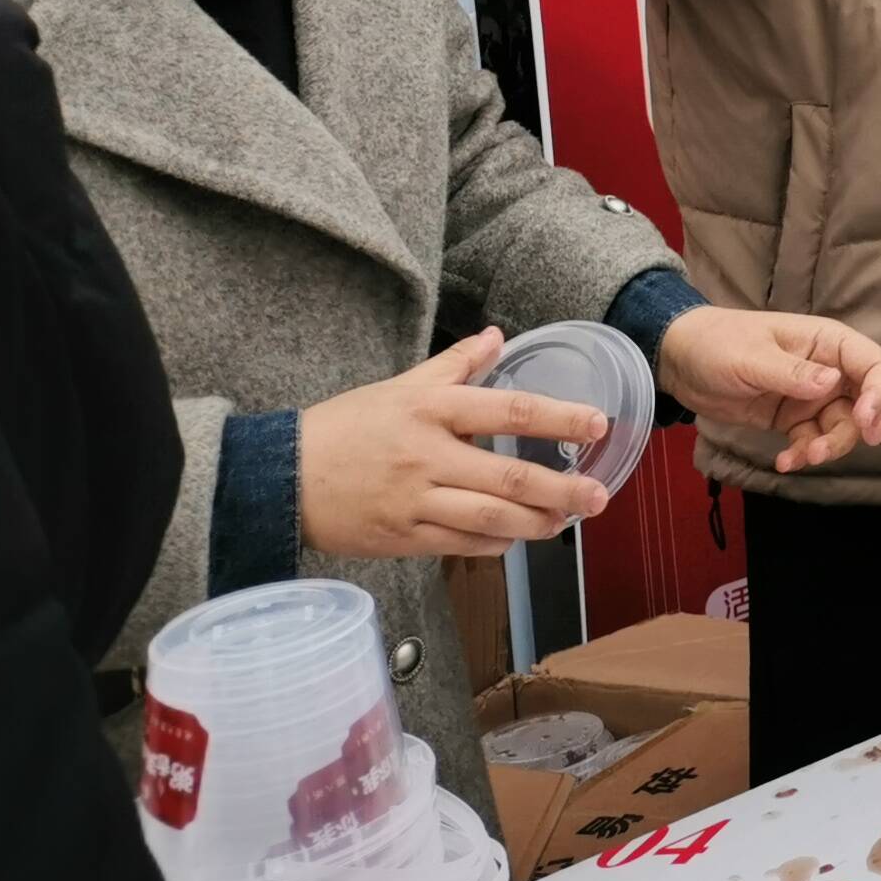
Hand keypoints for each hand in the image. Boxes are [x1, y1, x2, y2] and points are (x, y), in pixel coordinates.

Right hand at [297, 330, 612, 560]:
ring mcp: (415, 501)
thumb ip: (455, 364)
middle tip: (598, 496)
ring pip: (489, 518)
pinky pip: (461, 544)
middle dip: (561, 489)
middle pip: (508, 477)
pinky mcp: (402, 538)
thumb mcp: (400, 386)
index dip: (560, 417)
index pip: (510, 411)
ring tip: (565, 521)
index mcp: (431, 410)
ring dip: (535, 523)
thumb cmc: (346, 428)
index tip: (598, 424)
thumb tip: (497, 336)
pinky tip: (516, 537)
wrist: (281, 478)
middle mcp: (427, 456)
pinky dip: (496, 543)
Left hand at [656, 307, 880, 476]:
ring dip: (833, 445)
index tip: (866, 421)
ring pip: (844, 425)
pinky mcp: (792, 419)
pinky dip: (804, 455)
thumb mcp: (751, 357)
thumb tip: (831, 383)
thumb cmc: (717, 344)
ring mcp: (812, 397)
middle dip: (876, 420)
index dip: (880, 391)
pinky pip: (812, 440)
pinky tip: (784, 463)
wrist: (679, 362)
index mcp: (827, 342)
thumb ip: (791, 372)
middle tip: (868, 441)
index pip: (874, 363)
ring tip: (804, 457)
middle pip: (873, 396)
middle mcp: (829, 369)